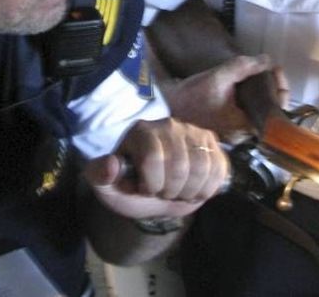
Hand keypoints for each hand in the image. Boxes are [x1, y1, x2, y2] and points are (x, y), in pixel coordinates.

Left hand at [83, 118, 227, 220]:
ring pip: (201, 167)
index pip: (153, 158)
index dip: (152, 184)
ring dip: (190, 191)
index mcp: (140, 132)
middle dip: (171, 191)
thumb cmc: (131, 188)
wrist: (157, 193)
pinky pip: (218, 168)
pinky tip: (195, 189)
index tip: (145, 189)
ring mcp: (192, 131)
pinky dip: (207, 188)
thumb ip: (100, 176)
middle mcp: (168, 124)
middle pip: (180, 165)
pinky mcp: (210, 142)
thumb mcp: (108, 187)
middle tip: (163, 192)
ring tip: (178, 191)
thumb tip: (111, 165)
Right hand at [164, 54, 288, 137]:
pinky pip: (247, 112)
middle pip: (270, 110)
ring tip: (259, 73)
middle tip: (268, 68)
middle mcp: (243, 135)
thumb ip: (244, 67)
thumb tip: (266, 60)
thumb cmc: (191, 96)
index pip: (277, 109)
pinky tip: (246, 83)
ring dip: (261, 91)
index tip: (274, 67)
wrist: (166, 106)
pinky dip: (249, 97)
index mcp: (245, 127)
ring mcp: (235, 133)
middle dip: (272, 87)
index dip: (280, 86)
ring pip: (259, 111)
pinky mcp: (227, 127)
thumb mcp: (219, 77)